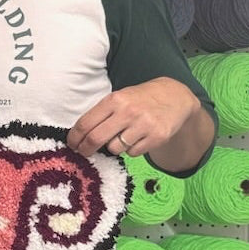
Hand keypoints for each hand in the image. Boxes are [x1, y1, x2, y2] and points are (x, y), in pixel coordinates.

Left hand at [67, 78, 200, 158]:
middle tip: (83, 153)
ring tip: (121, 137)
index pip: (85, 124)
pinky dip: (131, 149)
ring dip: (113, 147)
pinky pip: (133, 153)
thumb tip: (79, 136)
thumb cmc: (140, 99)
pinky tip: (137, 138)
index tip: (72, 144)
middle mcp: (128, 112)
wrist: (176, 96)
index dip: (74, 138)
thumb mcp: (119, 98)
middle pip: (95, 139)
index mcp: (114, 100)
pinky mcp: (157, 137)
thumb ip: (101, 114)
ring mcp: (144, 125)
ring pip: (115, 148)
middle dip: (85, 150)